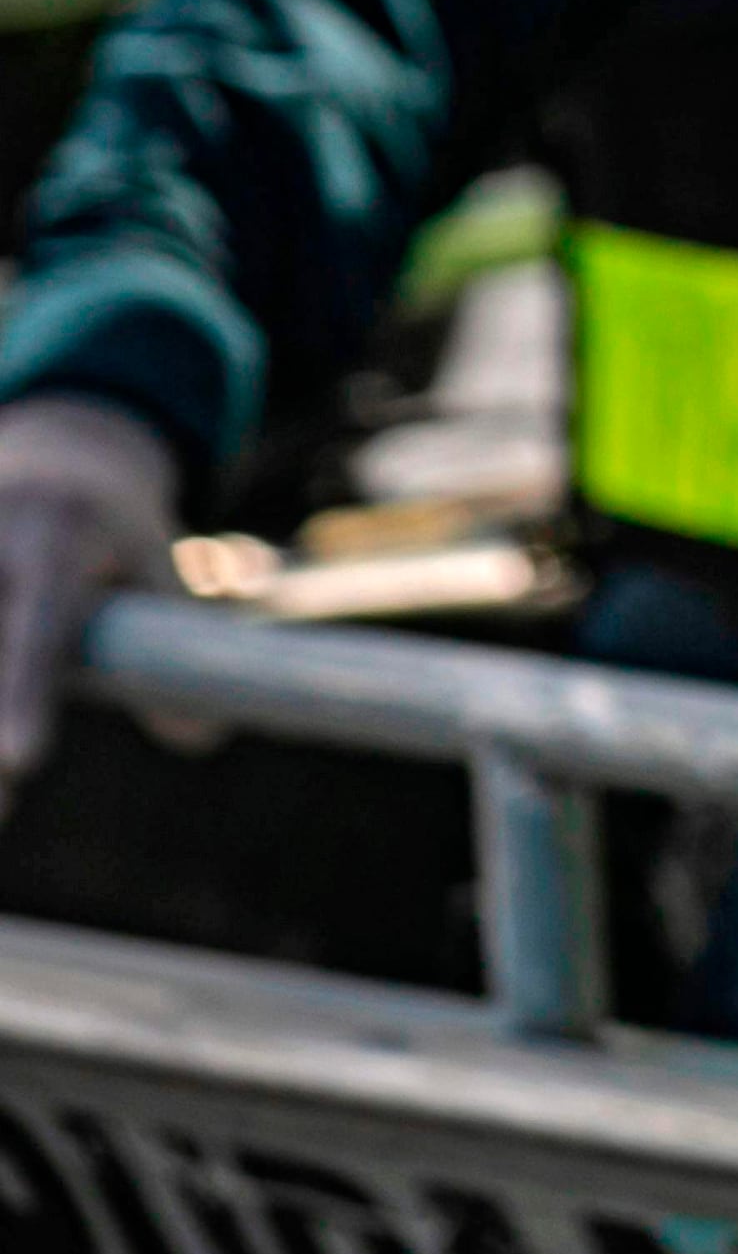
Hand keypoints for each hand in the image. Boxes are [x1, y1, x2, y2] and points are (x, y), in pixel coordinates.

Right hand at [0, 395, 177, 819]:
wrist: (59, 445)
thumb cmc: (115, 521)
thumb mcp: (157, 559)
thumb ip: (177, 637)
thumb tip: (202, 737)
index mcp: (56, 539)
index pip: (36, 630)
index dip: (25, 696)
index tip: (20, 763)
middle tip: (4, 809)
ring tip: (1, 806)